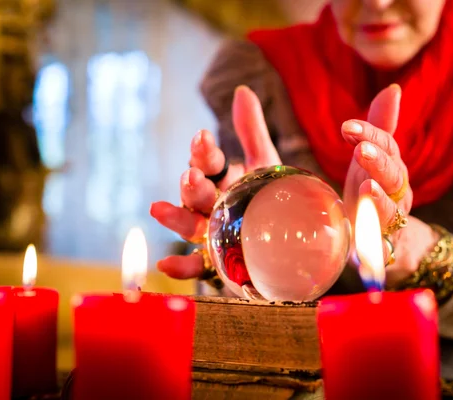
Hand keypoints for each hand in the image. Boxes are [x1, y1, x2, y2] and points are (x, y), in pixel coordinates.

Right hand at [150, 85, 280, 279]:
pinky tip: (165, 265)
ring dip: (175, 218)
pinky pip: (196, 267)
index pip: (208, 163)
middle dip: (192, 185)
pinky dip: (180, 267)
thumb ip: (251, 131)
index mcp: (222, 180)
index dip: (203, 152)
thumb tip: (242, 90)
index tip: (203, 137)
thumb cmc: (272, 198)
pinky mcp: (216, 264)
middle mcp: (211, 205)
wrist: (292, 240)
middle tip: (192, 176)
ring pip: (189, 225)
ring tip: (159, 210)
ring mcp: (211, 234)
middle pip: (196, 194)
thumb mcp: (264, 164)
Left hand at [342, 85, 435, 287]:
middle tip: (360, 151)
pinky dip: (374, 236)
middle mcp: (396, 192)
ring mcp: (390, 220)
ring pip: (391, 208)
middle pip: (393, 174)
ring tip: (366, 187)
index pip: (387, 146)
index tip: (346, 127)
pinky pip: (381, 241)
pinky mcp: (380, 245)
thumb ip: (380, 127)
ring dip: (379, 198)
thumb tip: (393, 89)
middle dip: (378, 161)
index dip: (371, 135)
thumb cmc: (369, 191)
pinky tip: (364, 228)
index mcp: (391, 168)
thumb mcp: (368, 159)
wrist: (378, 238)